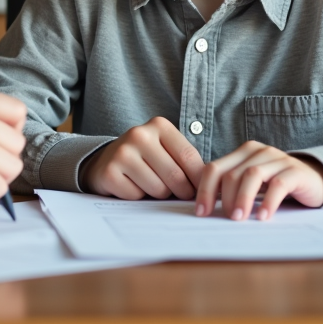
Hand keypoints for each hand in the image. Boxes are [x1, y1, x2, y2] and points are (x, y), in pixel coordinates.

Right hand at [79, 117, 203, 199]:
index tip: (201, 190)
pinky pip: (137, 197)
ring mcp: (122, 153)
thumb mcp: (167, 150)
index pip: (189, 157)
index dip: (199, 179)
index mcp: (159, 125)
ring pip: (158, 189)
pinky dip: (138, 197)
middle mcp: (139, 135)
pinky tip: (132, 185)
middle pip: (176, 176)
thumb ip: (187, 163)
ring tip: (149, 184)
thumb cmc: (146, 158)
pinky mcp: (109, 172)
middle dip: (181, 191)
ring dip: (158, 195)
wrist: (106, 160)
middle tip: (177, 193)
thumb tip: (216, 188)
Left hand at [194, 141, 322, 220]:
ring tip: (239, 218)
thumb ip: (231, 188)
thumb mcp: (252, 183)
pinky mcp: (296, 171)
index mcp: (243, 152)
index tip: (201, 212)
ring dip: (243, 198)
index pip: (214, 168)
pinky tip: (262, 216)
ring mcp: (278, 159)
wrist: (314, 181)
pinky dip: (268, 201)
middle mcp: (258, 151)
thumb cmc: (276, 185)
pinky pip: (279, 184)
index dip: (204, 190)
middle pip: (232, 173)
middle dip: (225, 198)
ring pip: (252, 175)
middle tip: (226, 218)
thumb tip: (204, 208)